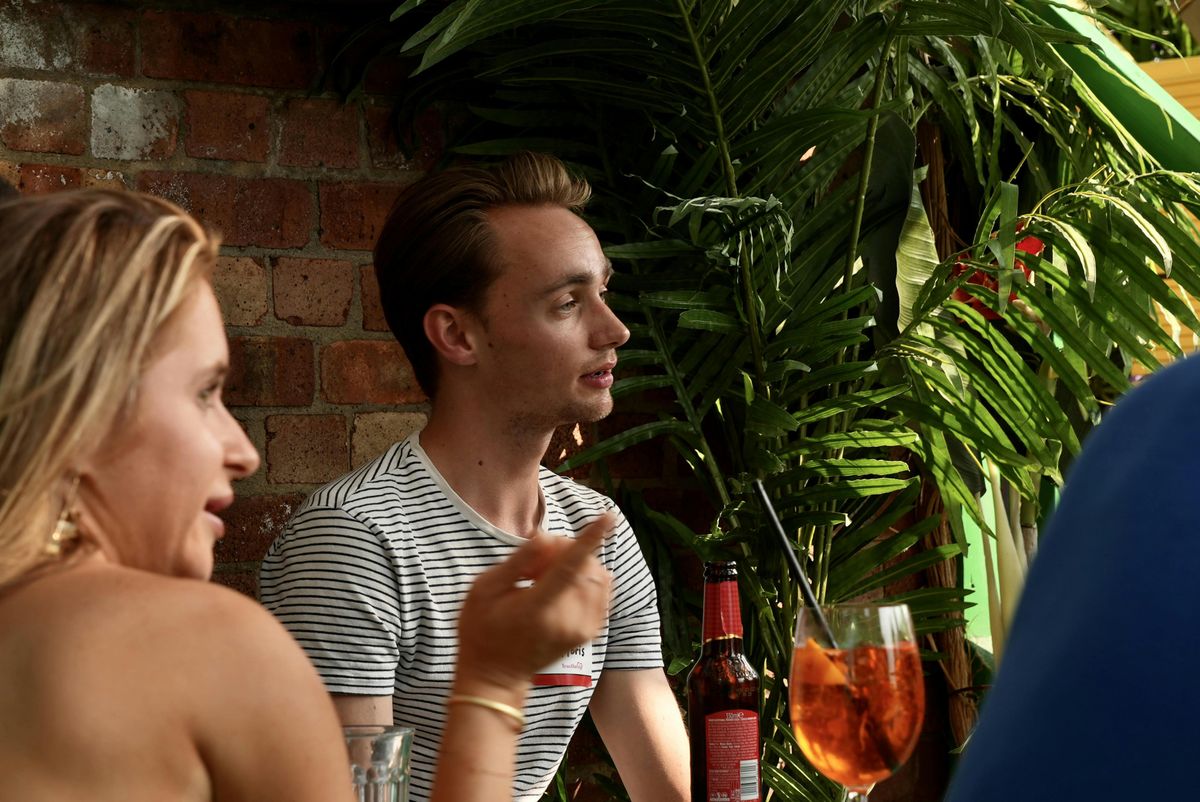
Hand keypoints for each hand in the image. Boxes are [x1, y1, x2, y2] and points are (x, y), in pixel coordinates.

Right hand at [454, 512, 614, 699]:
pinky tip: (561, 585)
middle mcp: (566, 621)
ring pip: (598, 577)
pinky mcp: (588, 633)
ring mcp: (581, 630)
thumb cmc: (482, 629)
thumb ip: (518, 561)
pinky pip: (601, 592)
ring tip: (546, 575)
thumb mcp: (484, 589)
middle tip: (537, 559)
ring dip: (578, 565)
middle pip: (586, 567)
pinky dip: (586, 579)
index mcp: (537, 609)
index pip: (570, 568)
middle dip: (568, 550)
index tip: (608, 517)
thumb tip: (545, 537)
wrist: (495, 676)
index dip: (589, 540)